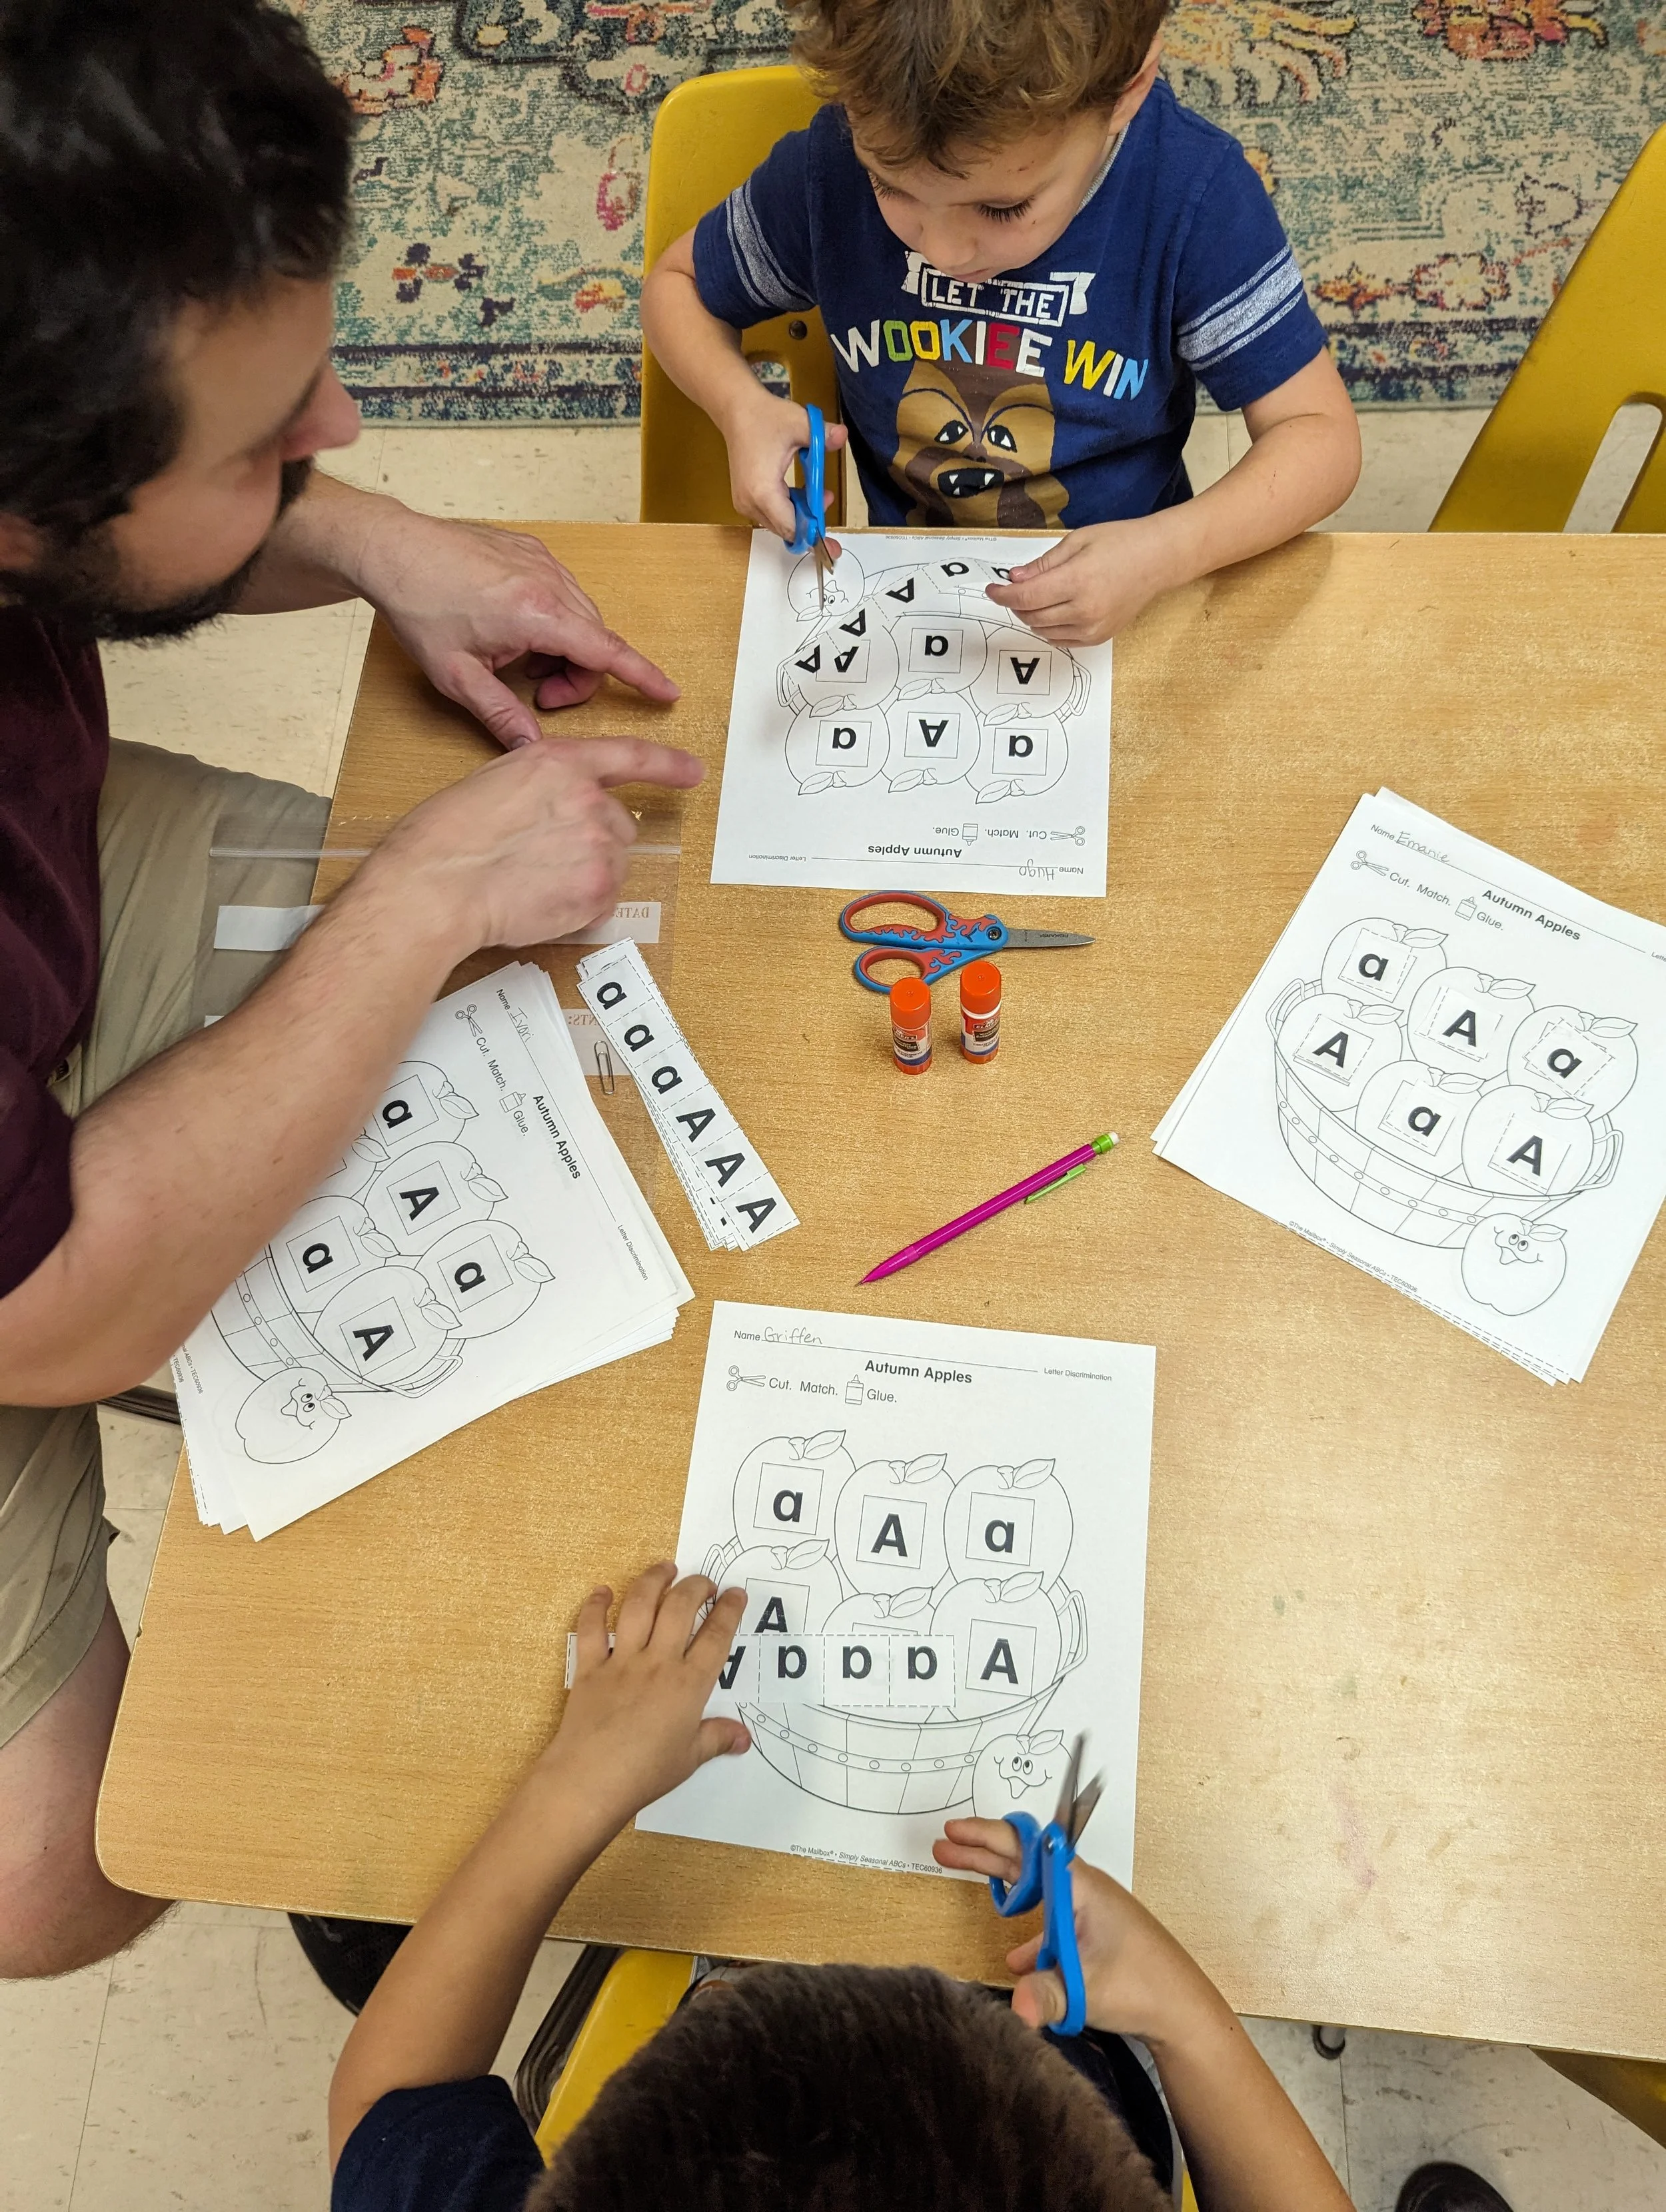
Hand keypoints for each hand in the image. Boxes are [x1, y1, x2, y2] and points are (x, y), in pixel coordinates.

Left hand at [356, 508, 680, 745]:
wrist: (392, 549)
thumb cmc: (418, 605)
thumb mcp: (455, 675)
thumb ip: (500, 714)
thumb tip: (530, 749)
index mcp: (537, 613)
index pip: (607, 651)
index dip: (641, 676)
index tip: (667, 692)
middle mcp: (549, 582)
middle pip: (596, 640)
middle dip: (579, 676)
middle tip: (539, 696)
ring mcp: (543, 562)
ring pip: (582, 618)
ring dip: (566, 649)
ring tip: (523, 664)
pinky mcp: (532, 551)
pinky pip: (564, 594)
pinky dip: (554, 621)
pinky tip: (516, 632)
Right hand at [359, 735, 703, 954]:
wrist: (438, 886)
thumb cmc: (447, 838)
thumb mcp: (496, 783)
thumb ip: (542, 787)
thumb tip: (557, 809)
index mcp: (560, 762)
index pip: (630, 757)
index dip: (667, 765)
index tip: (692, 771)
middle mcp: (589, 799)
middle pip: (620, 825)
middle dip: (595, 841)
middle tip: (547, 858)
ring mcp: (598, 845)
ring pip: (615, 863)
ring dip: (588, 873)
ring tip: (537, 880)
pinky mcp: (598, 889)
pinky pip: (605, 899)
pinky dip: (582, 905)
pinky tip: (543, 902)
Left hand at [540, 1565, 749, 1835]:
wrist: (590, 1780)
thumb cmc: (645, 1773)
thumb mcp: (689, 1759)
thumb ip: (716, 1739)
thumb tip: (744, 1737)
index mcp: (688, 1685)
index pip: (716, 1637)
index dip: (729, 1610)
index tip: (736, 1594)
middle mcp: (657, 1663)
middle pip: (680, 1608)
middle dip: (696, 1586)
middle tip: (704, 1581)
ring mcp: (621, 1661)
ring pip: (639, 1606)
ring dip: (653, 1580)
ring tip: (665, 1568)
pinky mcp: (589, 1667)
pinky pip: (590, 1628)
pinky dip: (596, 1605)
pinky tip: (602, 1591)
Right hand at [719, 388, 847, 544]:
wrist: (736, 411)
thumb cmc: (765, 417)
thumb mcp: (799, 423)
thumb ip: (823, 435)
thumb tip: (843, 436)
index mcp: (763, 491)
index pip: (791, 527)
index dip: (813, 533)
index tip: (831, 542)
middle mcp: (750, 503)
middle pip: (786, 530)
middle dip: (810, 523)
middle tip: (829, 502)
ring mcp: (745, 504)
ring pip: (780, 524)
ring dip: (801, 514)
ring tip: (819, 493)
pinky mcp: (745, 500)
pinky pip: (772, 515)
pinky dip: (789, 509)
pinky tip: (801, 492)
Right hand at [935, 1819, 1216, 2046]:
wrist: (1183, 2010)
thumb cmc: (1144, 1987)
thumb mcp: (1086, 1989)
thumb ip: (1046, 1994)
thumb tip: (1016, 2007)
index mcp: (1080, 1886)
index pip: (1027, 1848)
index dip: (990, 1836)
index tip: (956, 1832)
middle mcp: (1082, 1890)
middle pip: (1025, 1859)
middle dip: (983, 1849)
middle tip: (945, 1843)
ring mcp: (1087, 1910)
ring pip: (1034, 1886)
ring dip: (998, 1879)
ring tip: (963, 1873)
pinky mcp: (1091, 1934)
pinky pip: (1049, 1920)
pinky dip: (1026, 1930)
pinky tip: (1015, 1960)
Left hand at [983, 515, 1185, 644]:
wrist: (1159, 560)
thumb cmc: (1121, 543)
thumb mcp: (1077, 541)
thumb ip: (1043, 564)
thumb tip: (1014, 579)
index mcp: (1077, 581)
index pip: (1025, 597)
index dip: (1002, 595)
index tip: (993, 589)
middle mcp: (1084, 610)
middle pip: (1031, 616)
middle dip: (1016, 604)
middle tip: (1017, 587)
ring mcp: (1093, 628)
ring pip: (1043, 631)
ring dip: (1032, 616)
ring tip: (1038, 596)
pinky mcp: (1099, 637)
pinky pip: (1061, 639)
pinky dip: (1049, 627)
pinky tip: (1054, 610)